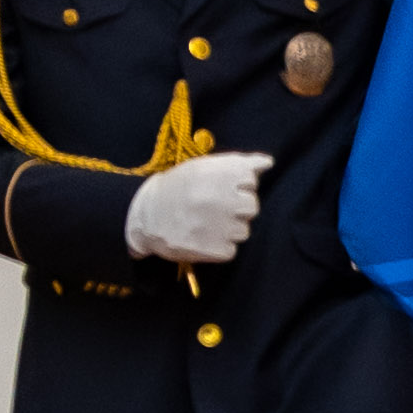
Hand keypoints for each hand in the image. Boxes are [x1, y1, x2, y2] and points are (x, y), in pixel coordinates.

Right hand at [125, 148, 267, 264]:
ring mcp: (221, 226)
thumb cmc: (176, 188)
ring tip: (205, 223)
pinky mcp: (217, 249)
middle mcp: (224, 199)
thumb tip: (268, 162)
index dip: (236, 185)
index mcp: (221, 175)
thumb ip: (237, 163)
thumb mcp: (201, 167)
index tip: (220, 187)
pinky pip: (232, 249)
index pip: (250, 180)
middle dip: (236, 207)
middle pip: (252, 206)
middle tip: (212, 207)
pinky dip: (220, 246)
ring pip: (244, 230)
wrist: (144, 216)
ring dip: (229, 228)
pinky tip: (202, 237)